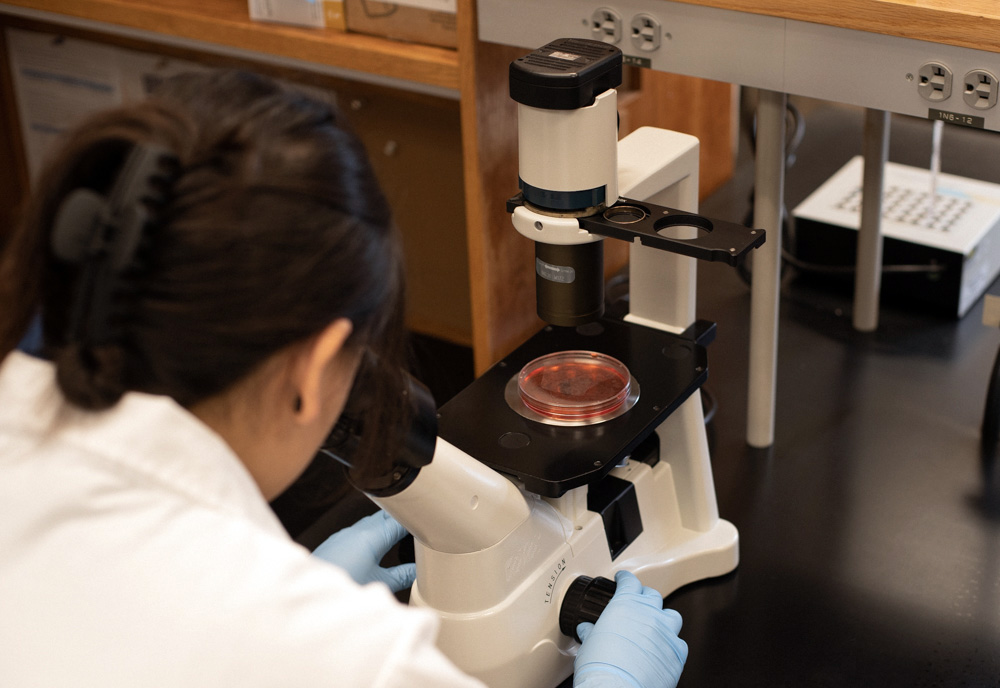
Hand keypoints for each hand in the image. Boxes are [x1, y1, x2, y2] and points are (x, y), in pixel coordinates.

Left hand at [312, 510, 415, 592]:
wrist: (308, 595)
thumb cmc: (341, 587)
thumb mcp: (379, 584)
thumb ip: (402, 575)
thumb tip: (417, 572)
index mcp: (371, 536)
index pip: (401, 518)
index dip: (417, 520)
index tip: (429, 525)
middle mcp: (356, 530)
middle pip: (386, 516)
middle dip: (403, 521)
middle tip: (419, 530)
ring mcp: (344, 534)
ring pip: (371, 522)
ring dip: (386, 527)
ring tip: (400, 539)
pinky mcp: (335, 543)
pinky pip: (359, 531)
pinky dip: (372, 535)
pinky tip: (376, 548)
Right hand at [573, 570, 687, 687]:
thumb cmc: (600, 667)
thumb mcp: (588, 643)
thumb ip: (591, 631)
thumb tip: (586, 629)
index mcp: (626, 604)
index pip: (630, 581)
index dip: (625, 578)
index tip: (623, 578)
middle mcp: (649, 614)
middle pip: (652, 595)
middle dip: (644, 597)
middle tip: (637, 603)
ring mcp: (666, 632)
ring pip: (672, 616)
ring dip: (663, 618)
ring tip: (655, 625)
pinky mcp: (677, 653)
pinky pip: (678, 643)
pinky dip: (670, 644)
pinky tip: (662, 650)